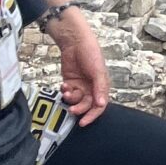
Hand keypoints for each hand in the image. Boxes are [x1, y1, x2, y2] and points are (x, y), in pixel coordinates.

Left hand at [50, 6, 110, 123]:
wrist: (75, 42)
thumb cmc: (90, 53)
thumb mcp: (98, 71)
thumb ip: (99, 88)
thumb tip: (101, 104)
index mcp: (101, 86)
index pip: (99, 106)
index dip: (92, 115)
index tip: (84, 122)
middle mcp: (91, 87)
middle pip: (86, 105)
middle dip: (79, 108)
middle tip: (72, 109)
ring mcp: (80, 85)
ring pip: (75, 100)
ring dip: (70, 99)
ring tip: (66, 91)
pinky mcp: (70, 82)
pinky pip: (67, 93)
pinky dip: (65, 91)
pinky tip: (64, 84)